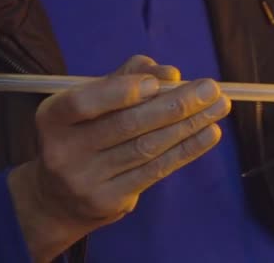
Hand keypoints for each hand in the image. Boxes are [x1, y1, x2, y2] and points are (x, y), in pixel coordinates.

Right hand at [8, 55, 230, 261]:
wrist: (59, 197)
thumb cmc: (86, 133)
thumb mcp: (95, 100)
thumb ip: (128, 78)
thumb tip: (170, 74)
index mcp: (53, 117)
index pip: (84, 103)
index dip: (123, 91)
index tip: (164, 80)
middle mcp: (63, 151)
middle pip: (127, 125)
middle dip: (175, 104)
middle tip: (211, 88)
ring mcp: (86, 180)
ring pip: (147, 147)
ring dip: (189, 124)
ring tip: (219, 107)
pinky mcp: (109, 200)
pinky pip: (156, 170)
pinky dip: (187, 149)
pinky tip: (210, 133)